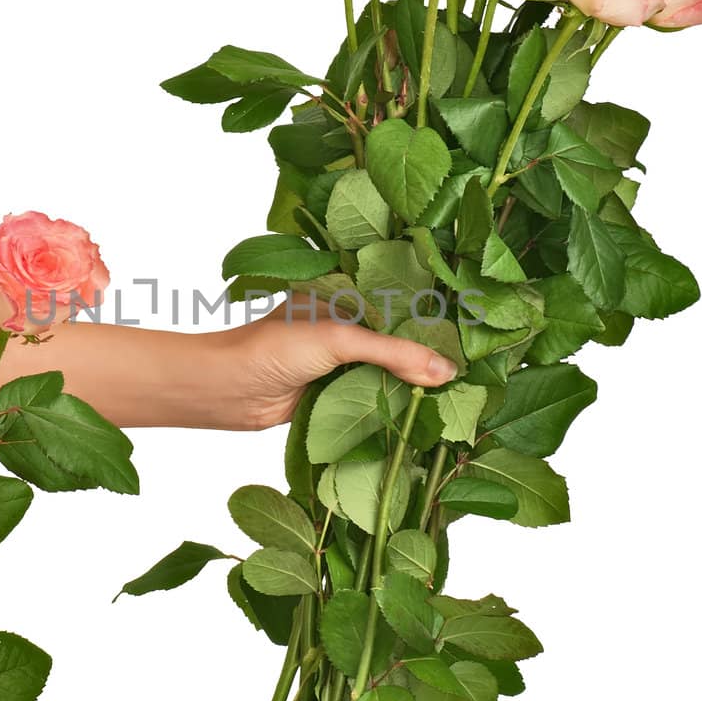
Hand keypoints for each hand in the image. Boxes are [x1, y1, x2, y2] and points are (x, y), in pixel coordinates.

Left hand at [213, 302, 456, 430]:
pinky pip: (372, 395)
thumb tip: (446, 373)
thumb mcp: (340, 339)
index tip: (472, 324)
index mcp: (344, 292)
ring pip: (387, 368)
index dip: (432, 312)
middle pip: (397, 336)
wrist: (228, 389)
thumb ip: (394, 353)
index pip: (399, 297)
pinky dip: (392, 402)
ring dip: (412, 381)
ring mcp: (339, 357)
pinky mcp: (333, 390)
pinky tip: (422, 408)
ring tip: (458, 389)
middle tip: (472, 362)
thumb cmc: (274, 348)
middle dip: (427, 351)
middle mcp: (345, 321)